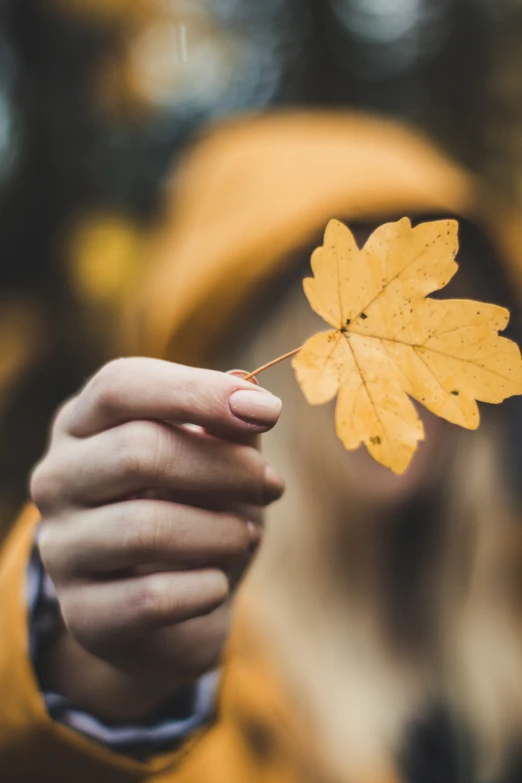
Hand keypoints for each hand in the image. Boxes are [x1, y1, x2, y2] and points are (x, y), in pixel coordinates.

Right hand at [30, 358, 283, 720]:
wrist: (174, 609)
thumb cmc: (197, 511)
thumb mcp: (218, 457)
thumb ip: (229, 424)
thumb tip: (250, 395)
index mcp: (84, 424)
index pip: (121, 386)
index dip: (198, 391)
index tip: (270, 411)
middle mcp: (58, 479)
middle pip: (137, 452)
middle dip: (226, 468)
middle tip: (272, 485)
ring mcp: (61, 547)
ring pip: (144, 528)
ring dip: (220, 532)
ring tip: (246, 535)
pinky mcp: (81, 613)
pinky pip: (151, 598)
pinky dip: (205, 588)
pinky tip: (216, 583)